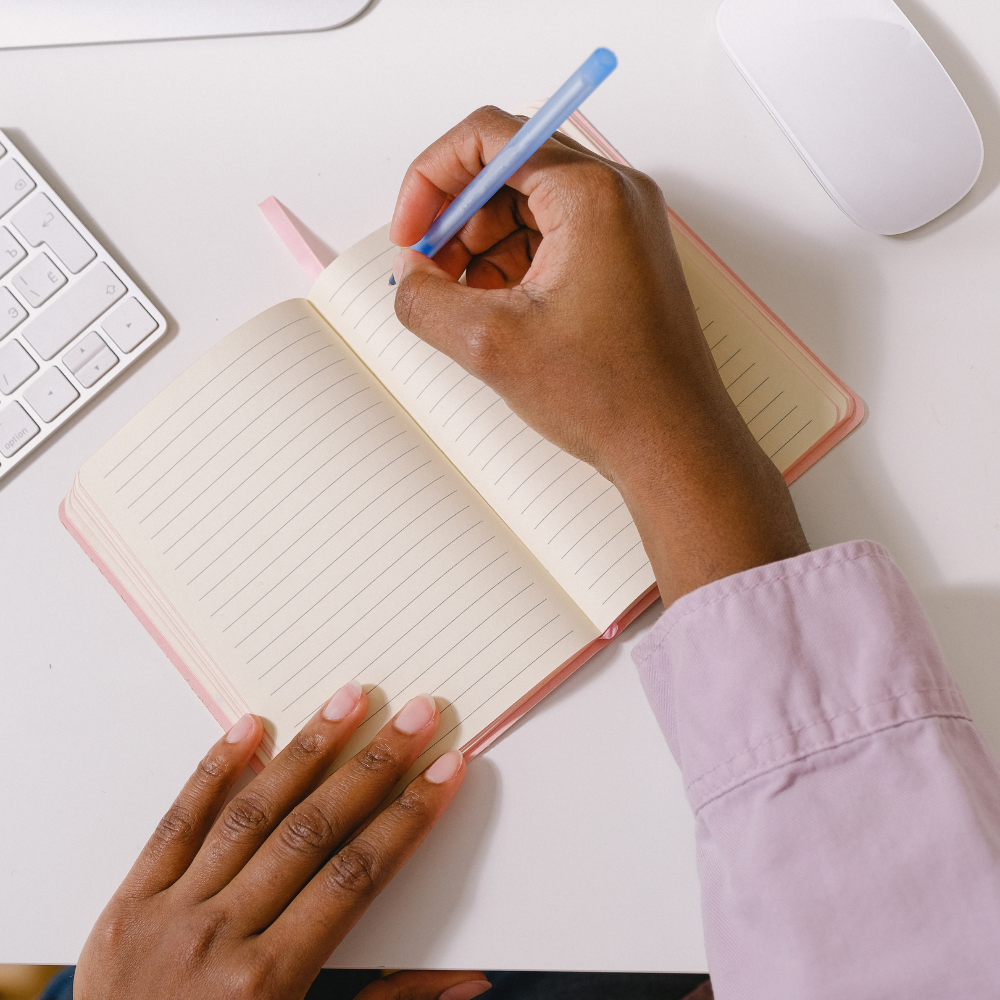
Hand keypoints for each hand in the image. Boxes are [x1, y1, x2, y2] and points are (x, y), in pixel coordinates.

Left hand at [74, 686, 486, 999]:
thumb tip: (467, 982)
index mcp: (270, 983)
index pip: (358, 876)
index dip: (408, 817)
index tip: (444, 771)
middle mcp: (220, 937)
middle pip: (313, 830)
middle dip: (374, 766)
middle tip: (415, 717)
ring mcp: (170, 913)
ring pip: (251, 811)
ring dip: (307, 750)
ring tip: (348, 701)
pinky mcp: (128, 903)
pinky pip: (175, 822)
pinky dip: (212, 770)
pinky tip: (248, 727)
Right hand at [390, 107, 807, 604]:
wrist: (673, 446)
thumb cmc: (615, 396)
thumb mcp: (492, 346)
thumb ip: (426, 299)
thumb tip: (409, 275)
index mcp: (591, 194)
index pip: (487, 137)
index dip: (431, 178)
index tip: (412, 232)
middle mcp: (614, 197)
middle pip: (505, 170)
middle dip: (455, 221)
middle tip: (430, 274)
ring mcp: (622, 228)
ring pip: (523, 208)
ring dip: (480, 249)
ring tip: (466, 307)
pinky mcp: (620, 260)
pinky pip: (549, 239)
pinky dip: (512, 268)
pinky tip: (498, 314)